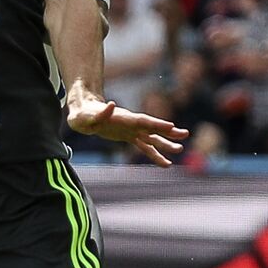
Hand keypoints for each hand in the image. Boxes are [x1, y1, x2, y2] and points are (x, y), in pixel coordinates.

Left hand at [67, 96, 189, 165]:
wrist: (83, 112)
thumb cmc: (82, 114)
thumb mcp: (86, 115)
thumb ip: (99, 113)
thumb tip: (112, 104)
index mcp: (122, 118)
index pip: (142, 121)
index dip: (156, 123)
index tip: (171, 126)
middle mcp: (130, 123)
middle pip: (152, 127)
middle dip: (167, 131)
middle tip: (184, 134)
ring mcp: (131, 130)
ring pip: (152, 138)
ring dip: (165, 143)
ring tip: (180, 149)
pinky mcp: (128, 136)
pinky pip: (144, 147)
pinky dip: (155, 154)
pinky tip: (166, 163)